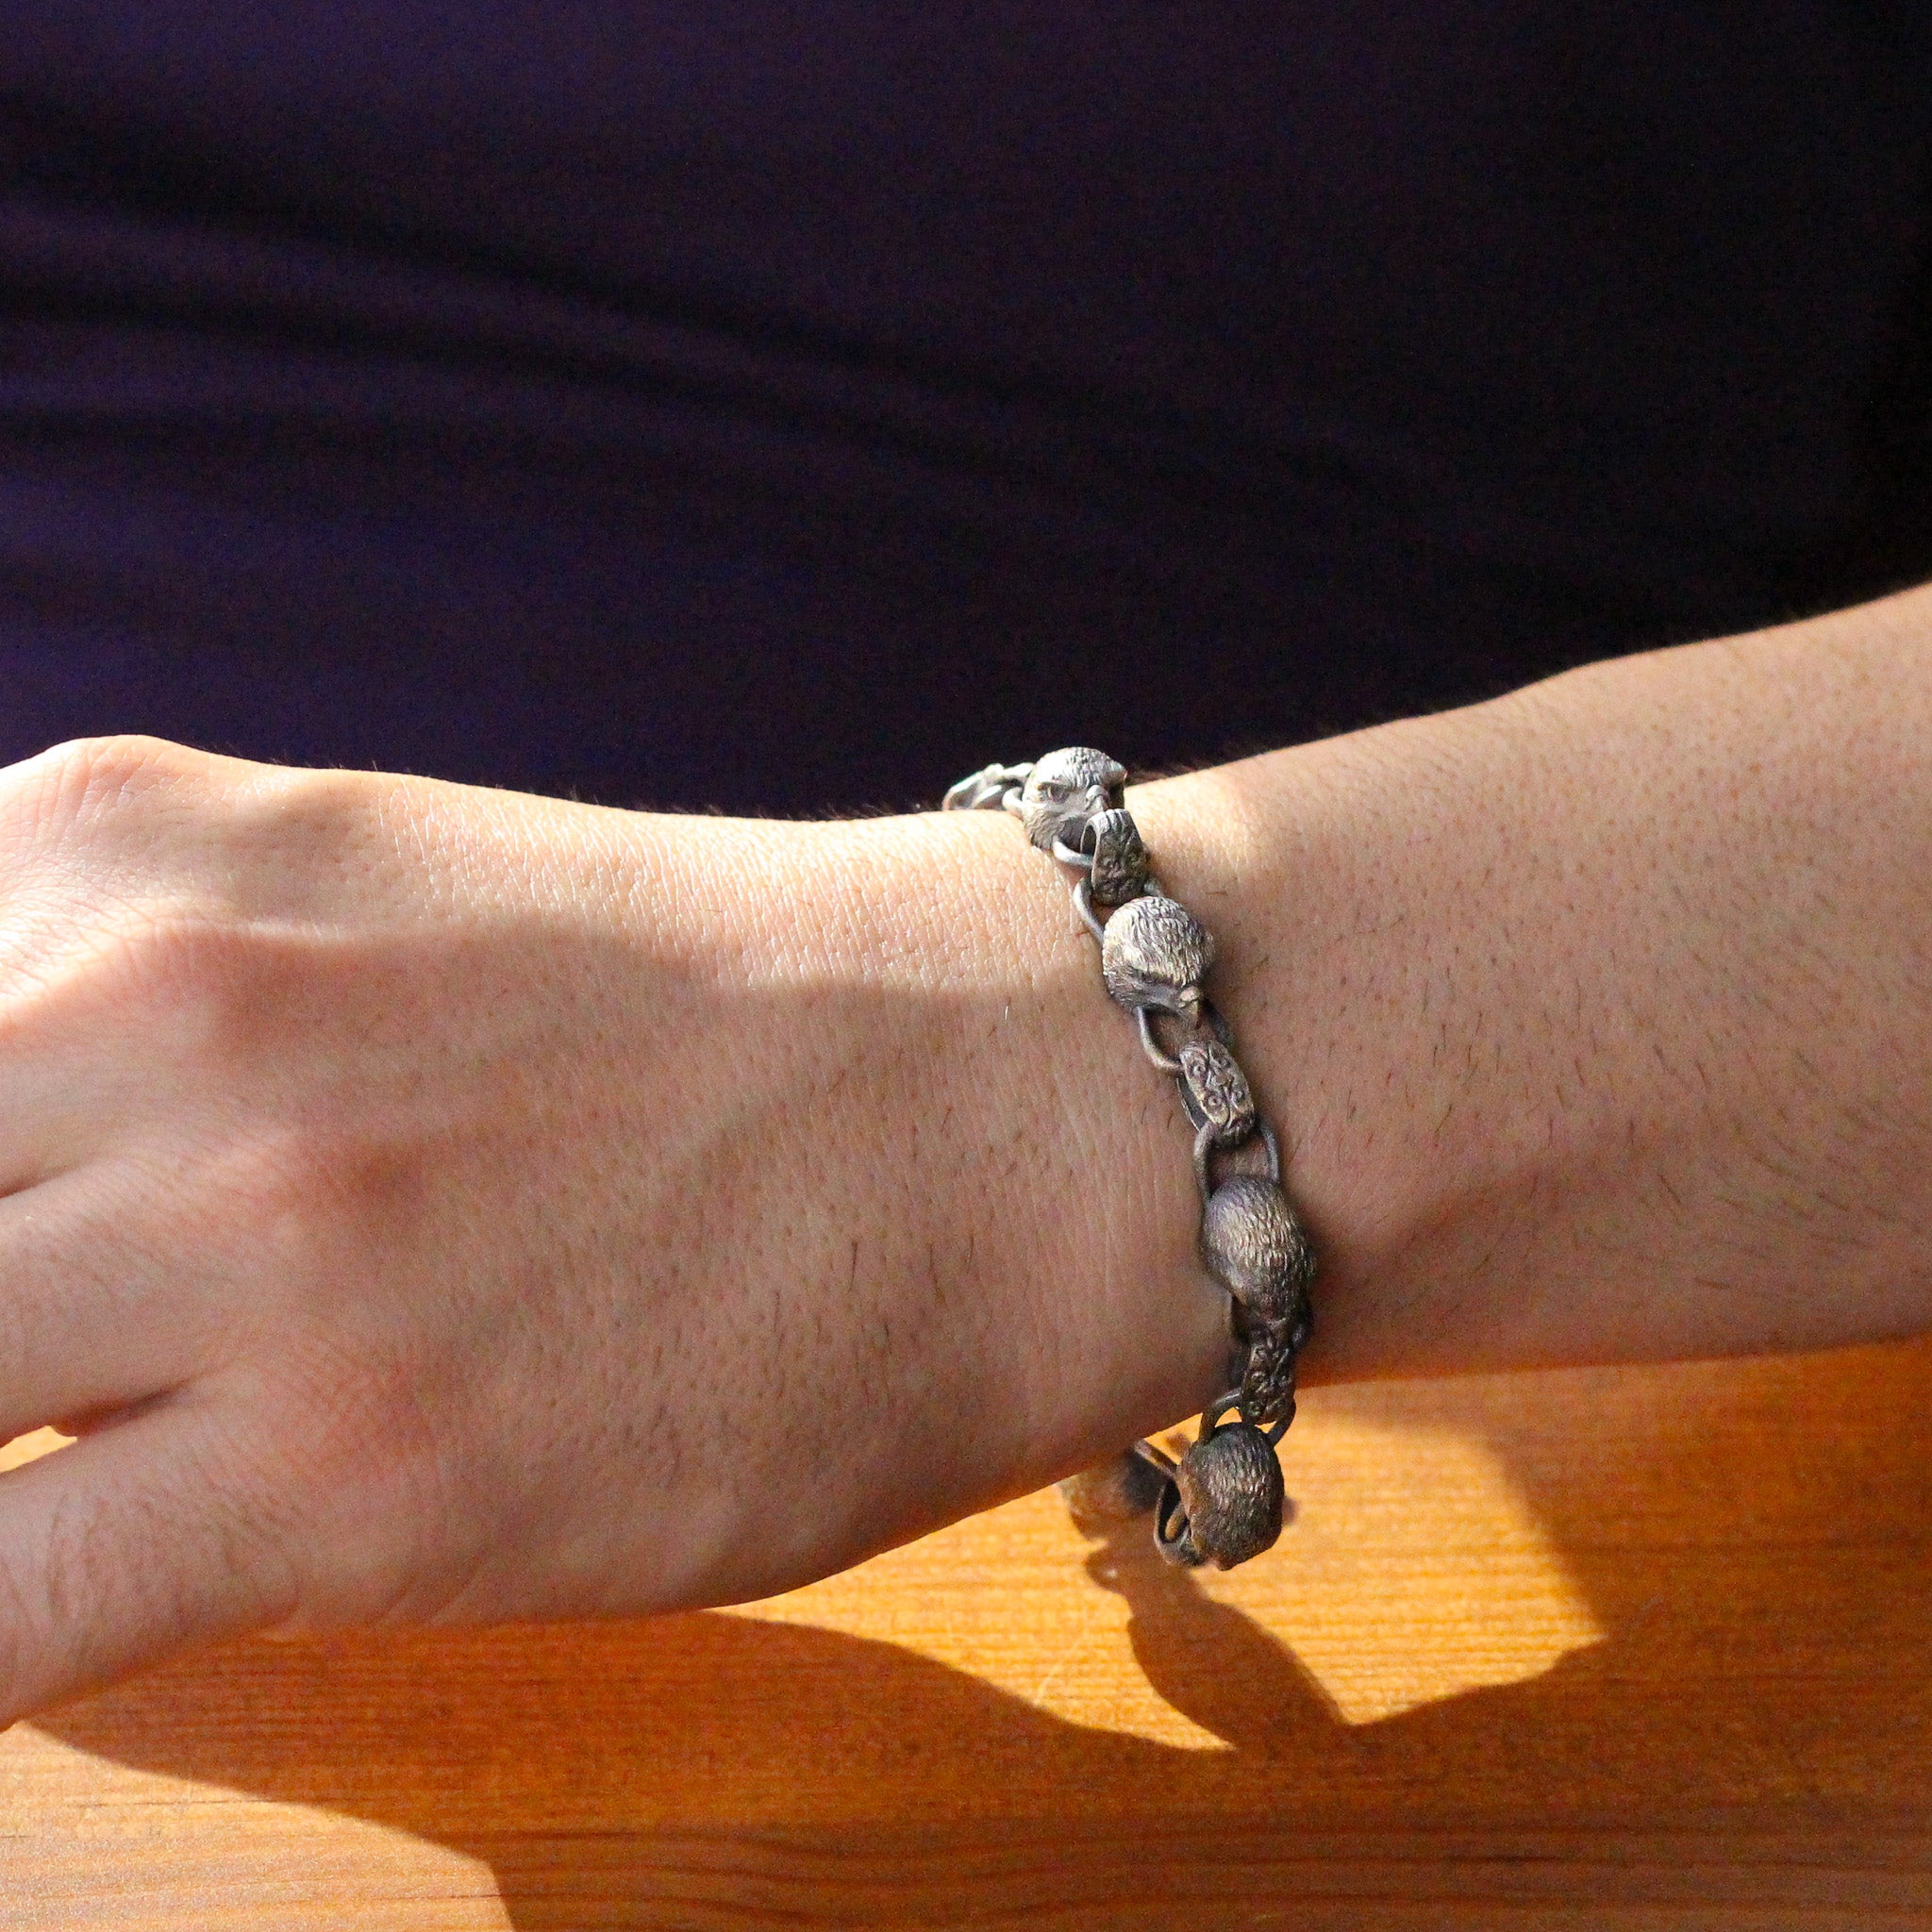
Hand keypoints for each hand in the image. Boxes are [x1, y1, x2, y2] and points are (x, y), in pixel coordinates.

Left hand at [0, 735, 1230, 1722]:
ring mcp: (252, 1236)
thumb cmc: (717, 1009)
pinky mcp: (356, 1467)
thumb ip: (111, 997)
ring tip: (86, 1445)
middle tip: (42, 1361)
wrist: (1008, 1093)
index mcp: (133, 845)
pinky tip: (55, 1611)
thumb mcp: (361, 900)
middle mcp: (154, 1004)